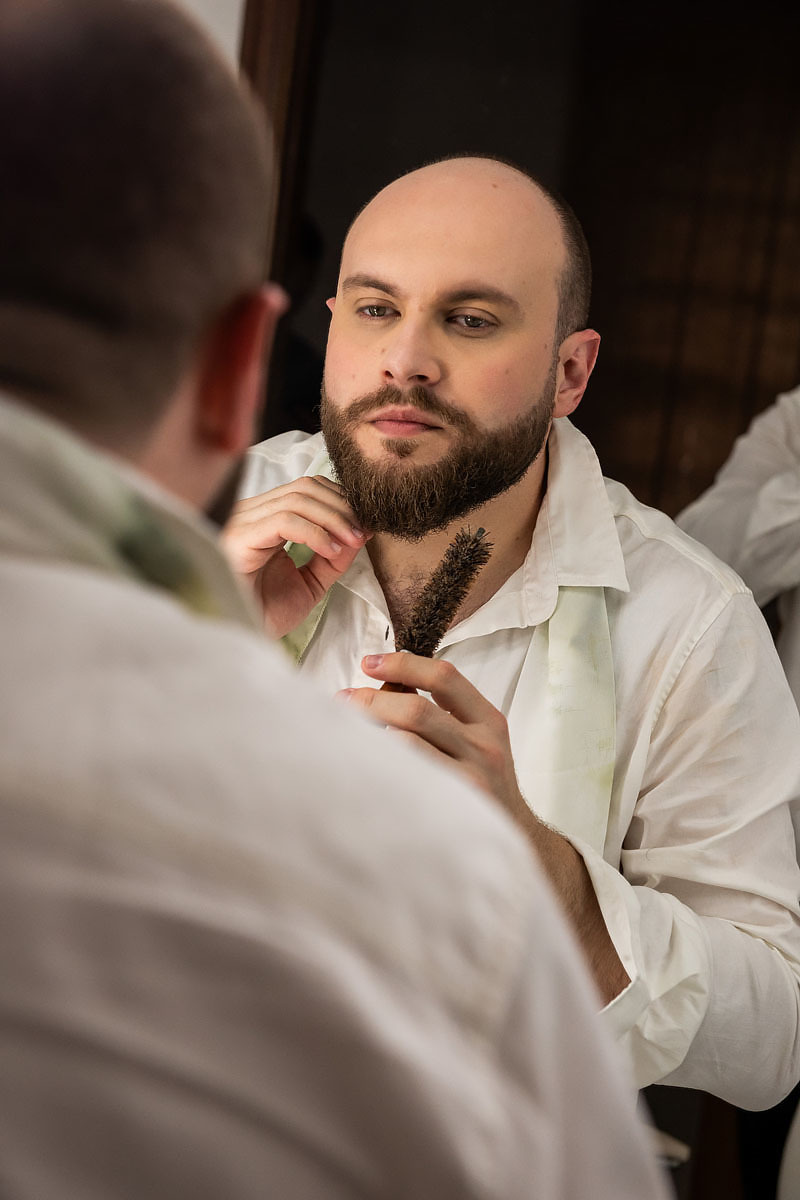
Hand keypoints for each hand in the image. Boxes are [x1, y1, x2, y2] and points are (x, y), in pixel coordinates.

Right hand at [221, 476, 368, 637]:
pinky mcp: (239, 539)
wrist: (243, 639)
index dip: (340, 501)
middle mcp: (250, 514)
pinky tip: (331, 550)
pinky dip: (315, 533)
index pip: (306, 490)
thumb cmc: (268, 612)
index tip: (365, 526)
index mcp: (264, 519)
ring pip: (297, 500)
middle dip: (341, 507)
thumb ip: (333, 557)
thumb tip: (360, 532)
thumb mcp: (312, 581)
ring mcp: (242, 524)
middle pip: (304, 488)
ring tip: (353, 541)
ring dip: (333, 519)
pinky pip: (284, 521)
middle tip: (363, 531)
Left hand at [339, 651, 527, 821]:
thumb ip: (443, 713)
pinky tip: (362, 765)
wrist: (513, 835)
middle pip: (417, 711)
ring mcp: (468, 780)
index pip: (444, 677)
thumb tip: (385, 686)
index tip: (369, 664)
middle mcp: (482, 747)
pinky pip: (404, 780)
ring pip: (406, 746)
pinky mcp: (451, 809)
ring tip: (348, 733)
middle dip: (372, 701)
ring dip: (370, 734)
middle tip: (345, 701)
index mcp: (488, 720)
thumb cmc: (484, 783)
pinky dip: (378, 766)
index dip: (402, 664)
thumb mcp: (478, 740)